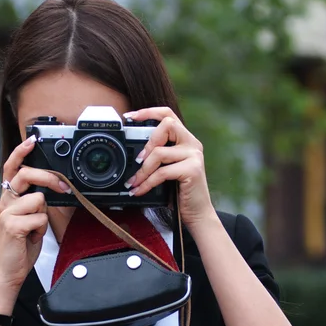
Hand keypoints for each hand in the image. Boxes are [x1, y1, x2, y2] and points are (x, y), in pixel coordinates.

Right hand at [0, 135, 71, 290]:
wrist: (8, 272)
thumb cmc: (20, 247)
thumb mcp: (31, 220)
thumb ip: (37, 204)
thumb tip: (54, 189)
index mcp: (8, 199)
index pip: (11, 169)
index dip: (20, 153)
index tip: (32, 140)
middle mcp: (5, 203)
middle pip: (26, 175)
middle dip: (48, 178)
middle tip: (63, 186)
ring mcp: (7, 213)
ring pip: (38, 199)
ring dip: (43, 217)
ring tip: (34, 231)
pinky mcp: (12, 225)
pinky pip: (39, 218)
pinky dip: (41, 230)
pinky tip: (32, 238)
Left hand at [122, 107, 216, 230]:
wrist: (196, 213)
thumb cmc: (179, 192)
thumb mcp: (166, 169)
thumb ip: (156, 157)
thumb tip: (132, 155)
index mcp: (185, 139)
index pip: (168, 114)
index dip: (148, 112)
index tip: (129, 116)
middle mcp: (192, 143)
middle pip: (166, 125)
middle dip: (147, 143)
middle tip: (136, 161)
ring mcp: (194, 155)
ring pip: (159, 152)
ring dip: (142, 170)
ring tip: (133, 183)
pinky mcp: (192, 170)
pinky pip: (162, 172)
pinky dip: (146, 183)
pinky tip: (139, 191)